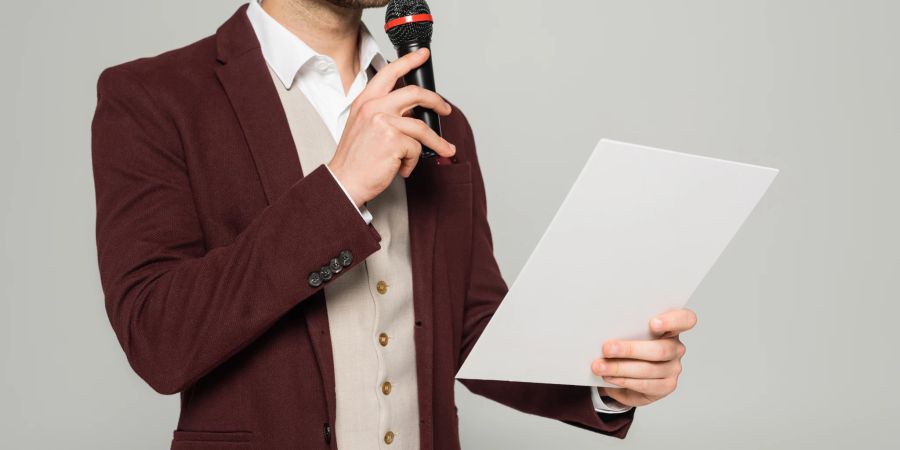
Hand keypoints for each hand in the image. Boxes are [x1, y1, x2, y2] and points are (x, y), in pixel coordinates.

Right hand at [327, 48, 455, 206]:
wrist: (344, 181)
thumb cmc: (355, 158)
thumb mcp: (363, 126)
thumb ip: (384, 114)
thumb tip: (412, 112)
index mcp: (365, 101)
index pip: (389, 73)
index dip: (408, 61)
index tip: (422, 54)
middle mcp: (373, 108)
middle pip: (414, 93)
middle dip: (436, 101)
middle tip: (445, 109)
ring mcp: (383, 122)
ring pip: (422, 127)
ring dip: (436, 142)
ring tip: (443, 150)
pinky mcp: (393, 140)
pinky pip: (416, 149)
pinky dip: (413, 161)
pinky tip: (402, 167)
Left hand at [591, 308, 697, 406]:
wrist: (626, 376)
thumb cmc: (627, 347)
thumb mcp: (627, 333)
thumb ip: (625, 328)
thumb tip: (603, 327)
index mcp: (671, 328)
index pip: (685, 320)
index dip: (673, 321)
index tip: (653, 323)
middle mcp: (675, 348)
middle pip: (660, 349)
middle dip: (630, 349)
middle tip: (606, 348)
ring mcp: (673, 368)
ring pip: (649, 369)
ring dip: (620, 368)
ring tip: (599, 366)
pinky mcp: (666, 386)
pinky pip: (645, 384)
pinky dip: (623, 380)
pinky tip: (609, 377)